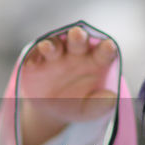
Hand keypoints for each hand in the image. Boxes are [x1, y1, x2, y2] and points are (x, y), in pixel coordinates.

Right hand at [19, 26, 117, 144]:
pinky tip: (32, 64)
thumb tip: (112, 98)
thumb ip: (101, 104)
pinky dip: (32, 58)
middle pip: (78, 40)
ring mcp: (55, 55)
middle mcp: (76, 52)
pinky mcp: (36, 61)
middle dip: (77, 37)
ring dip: (51, 45)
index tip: (108, 46)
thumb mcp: (91, 110)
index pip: (104, 51)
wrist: (52, 110)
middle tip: (76, 34)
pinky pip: (33, 55)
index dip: (106, 48)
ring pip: (54, 44)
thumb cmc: (78, 105)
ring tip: (47, 48)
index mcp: (95, 60)